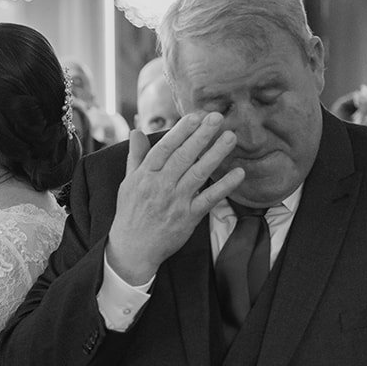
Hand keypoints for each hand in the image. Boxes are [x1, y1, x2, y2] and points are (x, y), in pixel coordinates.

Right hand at [105, 113, 243, 284]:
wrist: (132, 248)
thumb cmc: (130, 214)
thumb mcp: (128, 183)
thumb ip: (136, 156)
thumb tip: (137, 131)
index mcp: (145, 176)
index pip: (164, 148)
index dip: (180, 132)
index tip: (195, 116)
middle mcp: (161, 186)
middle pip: (184, 156)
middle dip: (201, 136)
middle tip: (217, 118)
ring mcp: (176, 202)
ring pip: (199, 173)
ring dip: (216, 154)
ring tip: (230, 137)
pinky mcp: (189, 217)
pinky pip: (210, 198)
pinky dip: (224, 186)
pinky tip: (238, 173)